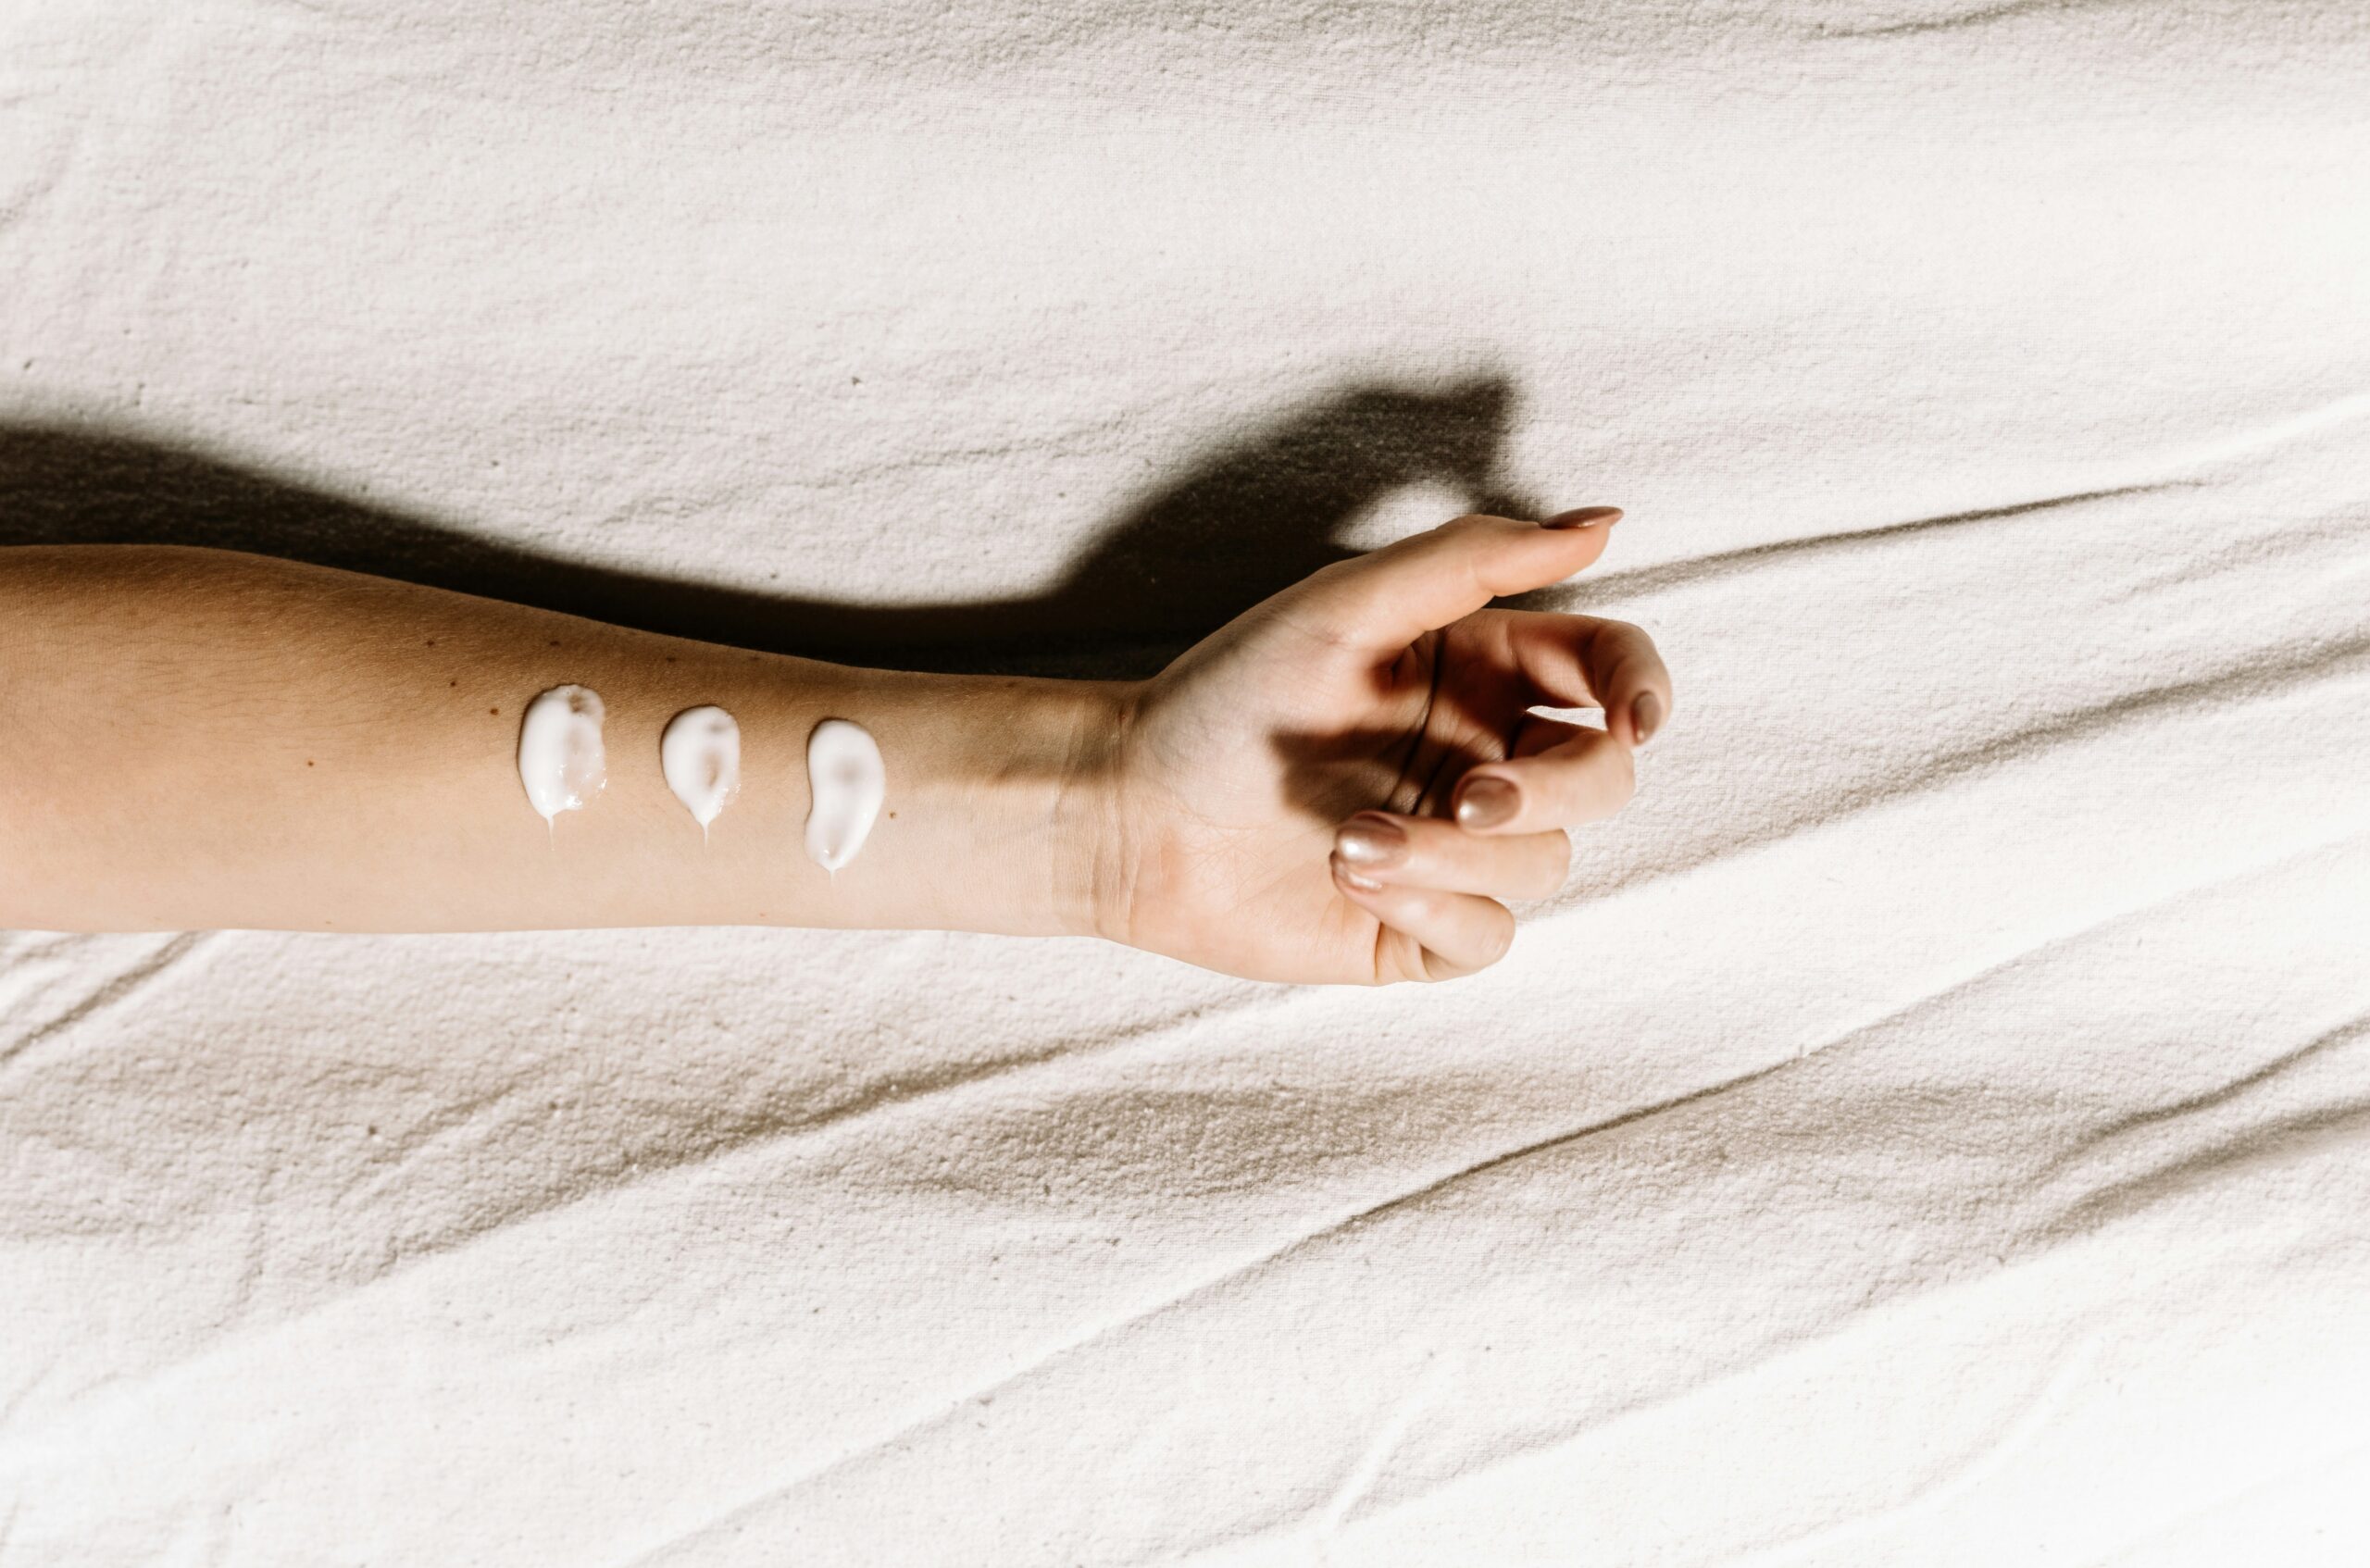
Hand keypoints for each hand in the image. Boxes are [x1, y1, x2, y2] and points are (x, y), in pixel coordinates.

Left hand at [1096, 508, 1670, 982]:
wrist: (1129, 812)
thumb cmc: (1226, 698)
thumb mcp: (1347, 607)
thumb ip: (1476, 559)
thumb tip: (1604, 523)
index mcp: (1480, 670)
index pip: (1606, 671)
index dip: (1642, 690)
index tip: (1631, 719)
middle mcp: (1482, 757)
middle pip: (1600, 780)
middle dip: (1552, 792)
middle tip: (1466, 795)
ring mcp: (1456, 848)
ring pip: (1543, 865)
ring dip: (1453, 857)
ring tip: (1346, 840)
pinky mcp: (1421, 928)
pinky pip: (1490, 935)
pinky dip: (1432, 909)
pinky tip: (1350, 881)